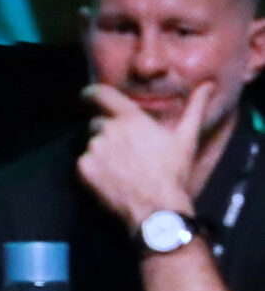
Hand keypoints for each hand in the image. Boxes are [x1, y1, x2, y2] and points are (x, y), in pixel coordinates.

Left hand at [77, 81, 212, 227]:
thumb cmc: (172, 171)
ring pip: (91, 144)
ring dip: (101, 151)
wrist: (155, 205)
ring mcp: (95, 149)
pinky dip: (92, 168)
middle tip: (124, 151)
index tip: (86, 95)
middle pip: (98, 124)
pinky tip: (110, 177)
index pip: (103, 95)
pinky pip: (83, 162)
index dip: (91, 93)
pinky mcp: (85, 168)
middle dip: (107, 133)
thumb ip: (195, 107)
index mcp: (132, 119)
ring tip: (120, 167)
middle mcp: (110, 130)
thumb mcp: (187, 137)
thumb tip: (208, 85)